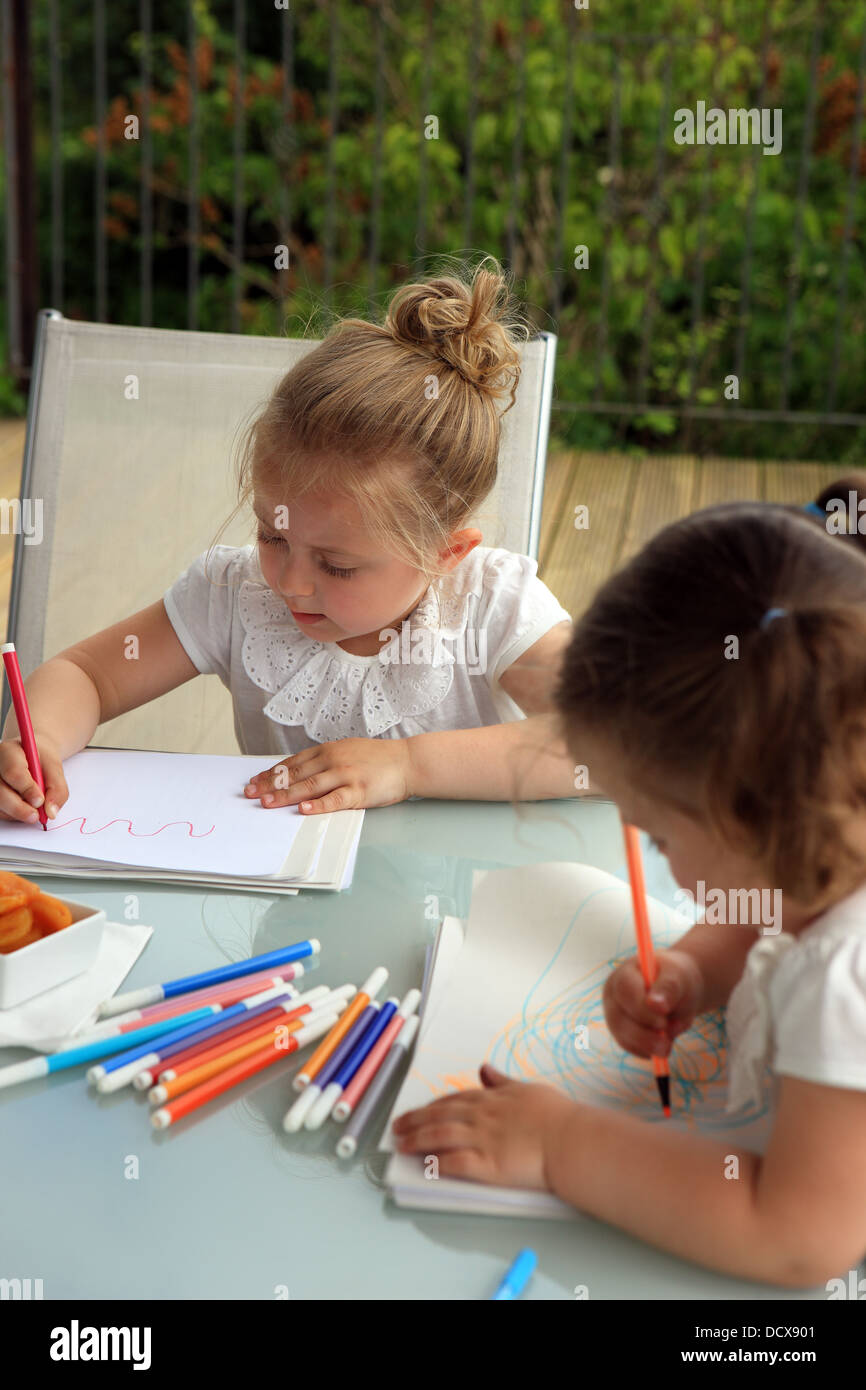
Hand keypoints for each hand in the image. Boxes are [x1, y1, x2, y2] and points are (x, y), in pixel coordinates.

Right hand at [0, 733, 67, 823]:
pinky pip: (0, 812)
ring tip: (34, 810)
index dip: (27, 789)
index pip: (14, 772)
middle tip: (36, 816)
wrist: (31, 759)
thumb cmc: (40, 761)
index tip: (40, 800)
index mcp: (9, 752)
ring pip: (0, 805)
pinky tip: (25, 807)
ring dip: (18, 813)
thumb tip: (51, 812)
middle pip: (0, 792)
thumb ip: (57, 788)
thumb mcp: (54, 767)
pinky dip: (14, 815)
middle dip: (19, 808)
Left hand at [243, 737, 412, 813]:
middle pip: (295, 774)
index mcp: (328, 751)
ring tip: (267, 803)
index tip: (254, 781)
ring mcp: (346, 776)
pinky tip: (303, 809)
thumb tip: (298, 774)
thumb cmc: (377, 759)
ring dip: (286, 795)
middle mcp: (333, 761)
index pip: (293, 763)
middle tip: (250, 794)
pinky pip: (335, 799)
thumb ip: (324, 761)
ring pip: (310, 786)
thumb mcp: (346, 751)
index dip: (271, 773)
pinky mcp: (359, 791)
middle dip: (270, 785)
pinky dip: (318, 805)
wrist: (408, 760)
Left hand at [391, 1063, 581, 1190]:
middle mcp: (481, 1116)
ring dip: (417, 1140)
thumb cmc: (556, 1114)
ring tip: (401, 1145)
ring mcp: (482, 1140)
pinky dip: (437, 1163)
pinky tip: (425, 1166)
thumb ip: (502, 1081)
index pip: (454, 1099)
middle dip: (414, 1120)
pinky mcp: (487, 1165)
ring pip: (440, 1136)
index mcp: (491, 1098)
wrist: (569, 1139)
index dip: (432, 1105)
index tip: (418, 1111)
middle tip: (396, 1126)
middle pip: (440, 1115)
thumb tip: (484, 1069)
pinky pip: (455, 1163)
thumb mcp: (527, 1088)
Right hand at [603, 947, 703, 1058]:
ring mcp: (614, 1015)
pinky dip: (647, 1050)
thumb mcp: (678, 979)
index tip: (664, 1018)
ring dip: (647, 1045)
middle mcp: (613, 995)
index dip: (642, 1007)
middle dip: (644, 1035)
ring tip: (668, 1045)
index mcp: (625, 974)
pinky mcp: (621, 1033)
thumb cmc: (677, 980)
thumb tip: (656, 1005)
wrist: (678, 991)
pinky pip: (630, 1047)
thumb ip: (668, 988)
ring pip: (622, 1036)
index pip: (624, 990)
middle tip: (666, 1044)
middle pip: (618, 1018)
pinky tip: (664, 1044)